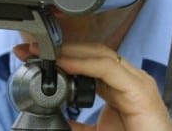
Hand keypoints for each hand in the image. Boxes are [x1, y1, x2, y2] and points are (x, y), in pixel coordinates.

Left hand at [14, 43, 171, 130]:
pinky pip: (108, 69)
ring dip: (69, 51)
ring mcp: (136, 82)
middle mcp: (128, 80)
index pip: (87, 61)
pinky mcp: (140, 90)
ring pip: (100, 55)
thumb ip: (79, 125)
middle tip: (31, 49)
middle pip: (91, 53)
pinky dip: (84, 63)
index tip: (33, 57)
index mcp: (118, 88)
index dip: (61, 56)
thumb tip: (60, 122)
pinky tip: (65, 63)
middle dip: (61, 48)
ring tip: (45, 52)